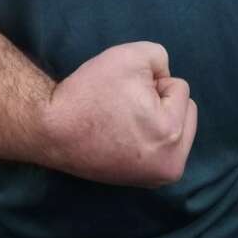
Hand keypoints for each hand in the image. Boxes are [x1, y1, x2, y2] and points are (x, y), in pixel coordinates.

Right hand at [42, 42, 196, 186]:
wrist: (52, 129)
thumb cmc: (90, 92)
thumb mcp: (131, 55)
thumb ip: (161, 58)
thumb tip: (166, 77)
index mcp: (171, 134)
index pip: (180, 88)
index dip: (152, 82)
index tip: (124, 92)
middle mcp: (171, 165)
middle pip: (185, 112)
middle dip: (160, 101)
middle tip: (125, 105)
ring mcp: (157, 179)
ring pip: (175, 129)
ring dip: (156, 118)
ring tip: (122, 120)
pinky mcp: (143, 182)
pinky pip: (160, 145)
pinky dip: (147, 135)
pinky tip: (122, 134)